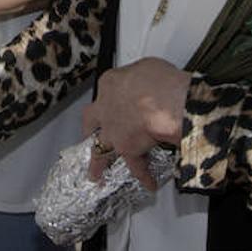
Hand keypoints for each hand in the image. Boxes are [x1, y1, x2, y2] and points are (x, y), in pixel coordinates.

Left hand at [81, 57, 190, 190]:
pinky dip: (144, 176)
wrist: (162, 102)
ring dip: (97, 164)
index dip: (113, 95)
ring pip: (99, 150)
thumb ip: (140, 77)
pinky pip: (136, 167)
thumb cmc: (159, 81)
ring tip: (94, 174)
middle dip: (89, 128)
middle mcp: (106, 107)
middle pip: (91, 119)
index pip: (106, 89)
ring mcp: (113, 131)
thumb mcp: (148, 67)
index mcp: (110, 83)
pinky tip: (148, 184)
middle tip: (89, 134)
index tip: (120, 98)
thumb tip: (147, 82)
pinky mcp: (126, 149)